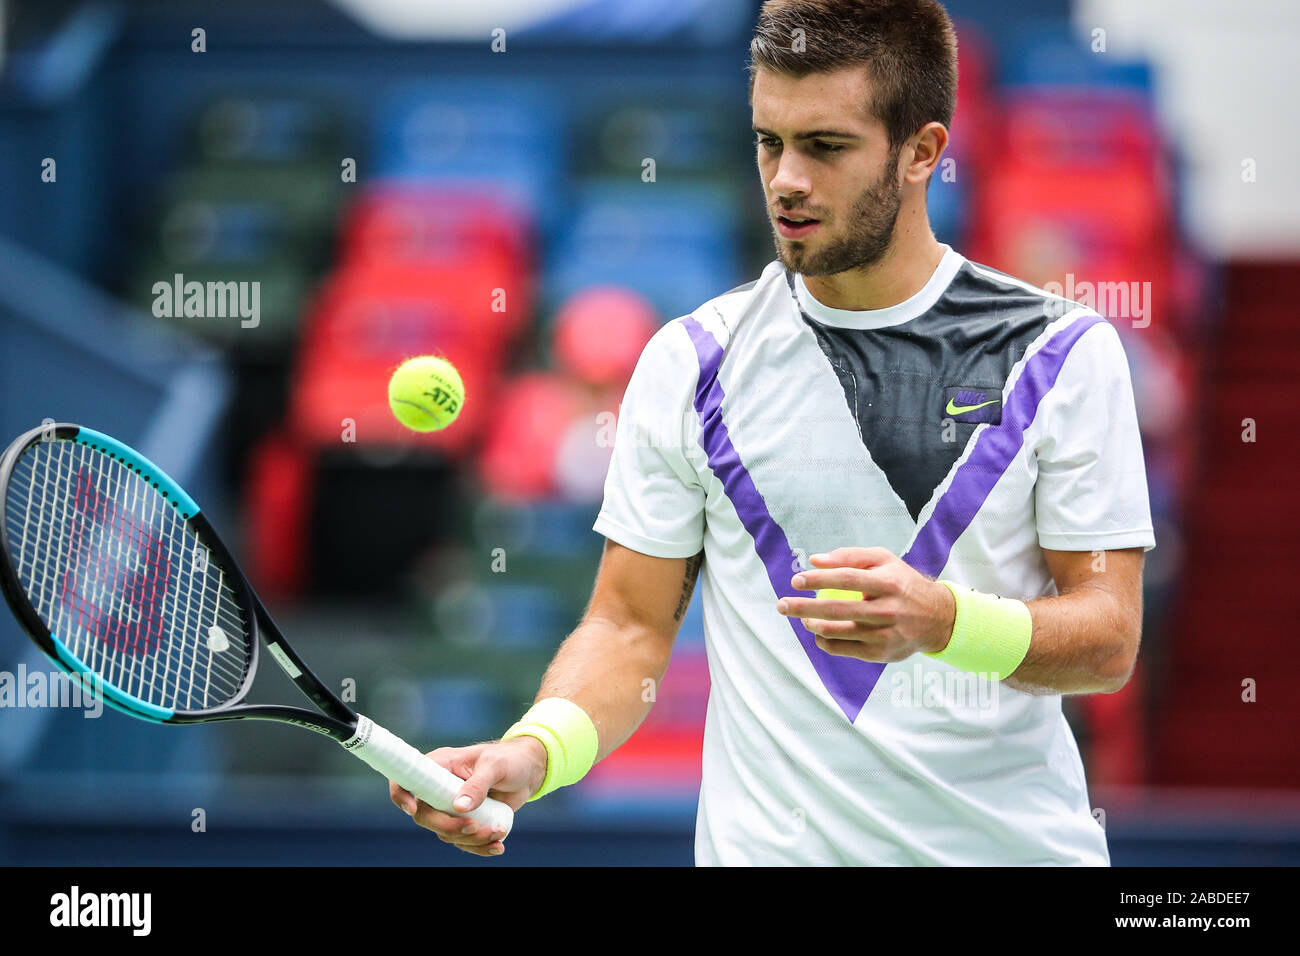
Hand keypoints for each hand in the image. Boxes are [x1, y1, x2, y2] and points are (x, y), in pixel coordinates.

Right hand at [388, 735, 546, 857]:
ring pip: (445, 832)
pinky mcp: (466, 820)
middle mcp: (439, 788)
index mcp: (439, 766)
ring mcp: (451, 807)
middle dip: (448, 827)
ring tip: (498, 832)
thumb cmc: (509, 760)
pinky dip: (479, 847)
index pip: (407, 779)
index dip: (402, 795)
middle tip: (474, 827)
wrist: (528, 772)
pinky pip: (463, 841)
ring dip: (471, 839)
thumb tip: (459, 807)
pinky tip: (497, 846)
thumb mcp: (495, 766)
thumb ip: (478, 784)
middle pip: (425, 816)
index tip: (413, 809)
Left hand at [775, 547, 955, 662]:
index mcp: (888, 582)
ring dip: (813, 625)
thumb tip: (815, 560)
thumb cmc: (902, 583)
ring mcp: (884, 634)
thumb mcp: (884, 560)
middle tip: (781, 605)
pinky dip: (825, 642)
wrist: (937, 618)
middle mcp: (888, 609)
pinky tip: (818, 633)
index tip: (796, 580)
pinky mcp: (881, 653)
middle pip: (837, 609)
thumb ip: (850, 556)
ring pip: (838, 632)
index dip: (818, 580)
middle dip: (803, 608)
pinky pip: (844, 649)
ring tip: (802, 619)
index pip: (847, 579)